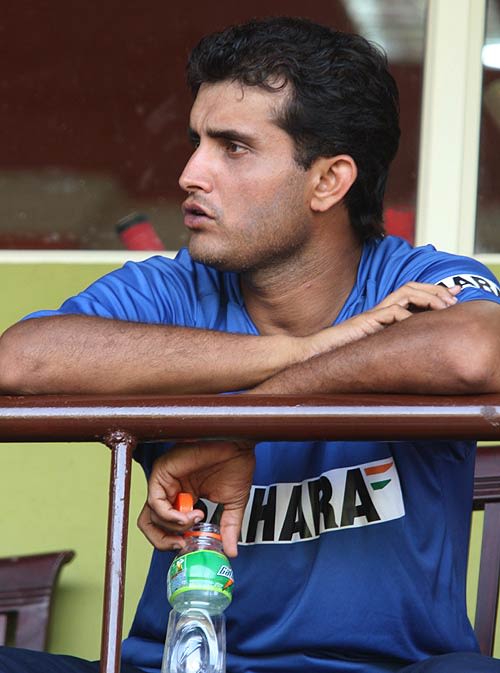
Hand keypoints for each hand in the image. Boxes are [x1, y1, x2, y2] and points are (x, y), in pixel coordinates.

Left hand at [137, 440, 255, 557]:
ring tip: (196, 520)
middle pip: (150, 524)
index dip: (172, 540)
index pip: (164, 525)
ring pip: (151, 516)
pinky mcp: (162, 472)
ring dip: (174, 526)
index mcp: (184, 496)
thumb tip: (232, 550)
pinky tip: (190, 515)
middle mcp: (171, 489)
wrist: (239, 444)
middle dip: (164, 541)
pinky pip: (155, 502)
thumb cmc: (236, 464)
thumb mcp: (233, 504)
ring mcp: (165, 481)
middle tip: (183, 543)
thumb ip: (229, 528)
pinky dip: (171, 516)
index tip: (190, 544)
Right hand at [304, 282, 460, 353]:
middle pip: (412, 287)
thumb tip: (416, 347)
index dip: (435, 291)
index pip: (413, 293)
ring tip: (444, 307)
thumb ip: (393, 340)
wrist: (318, 352)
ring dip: (428, 298)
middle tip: (455, 297)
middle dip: (437, 290)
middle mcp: (380, 309)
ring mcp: (374, 314)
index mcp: (384, 312)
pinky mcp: (366, 322)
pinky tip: (415, 324)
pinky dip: (406, 316)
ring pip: (406, 294)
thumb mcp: (377, 346)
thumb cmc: (344, 352)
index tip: (454, 294)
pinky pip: (391, 313)